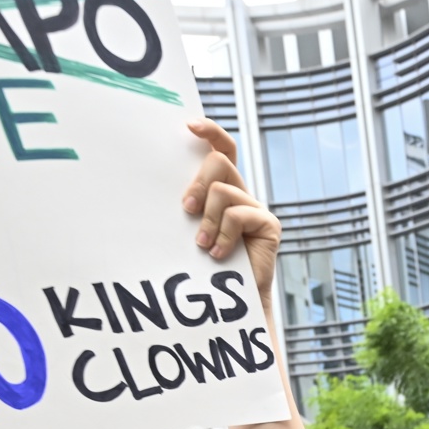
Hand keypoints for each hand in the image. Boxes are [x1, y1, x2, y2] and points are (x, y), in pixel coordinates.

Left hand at [184, 120, 279, 302]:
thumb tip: (159, 189)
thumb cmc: (202, 266)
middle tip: (185, 209)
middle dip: (198, 183)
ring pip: (224, 191)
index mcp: (222, 188)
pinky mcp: (268, 225)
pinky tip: (218, 254)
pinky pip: (238, 215)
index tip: (189, 125)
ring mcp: (256, 209)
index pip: (222, 148)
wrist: (231, 302)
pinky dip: (224, 235)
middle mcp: (241, 194)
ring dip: (207, 219)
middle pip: (220, 162)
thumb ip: (187, 207)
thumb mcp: (189, 229)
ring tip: (202, 244)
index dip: (210, 132)